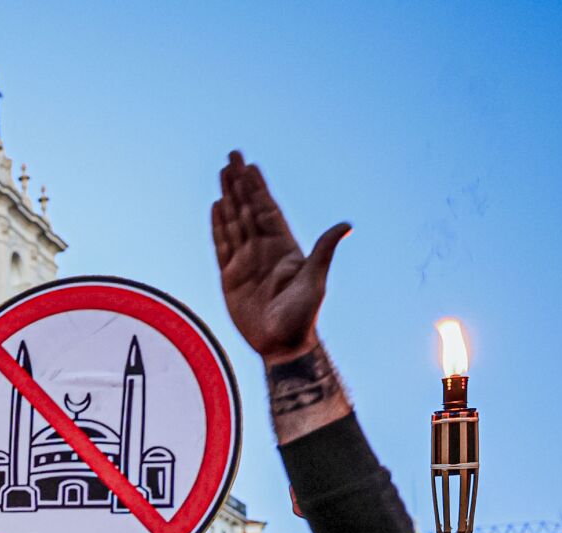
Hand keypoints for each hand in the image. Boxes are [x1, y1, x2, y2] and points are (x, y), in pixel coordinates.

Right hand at [211, 151, 349, 363]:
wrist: (281, 345)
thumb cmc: (302, 316)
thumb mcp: (315, 280)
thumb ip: (323, 250)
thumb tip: (346, 225)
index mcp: (284, 246)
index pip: (267, 209)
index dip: (258, 187)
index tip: (250, 166)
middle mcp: (263, 249)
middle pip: (248, 209)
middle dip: (240, 184)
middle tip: (231, 158)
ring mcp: (246, 262)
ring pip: (234, 222)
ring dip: (228, 198)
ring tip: (222, 175)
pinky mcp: (230, 277)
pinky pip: (221, 245)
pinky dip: (218, 226)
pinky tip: (216, 208)